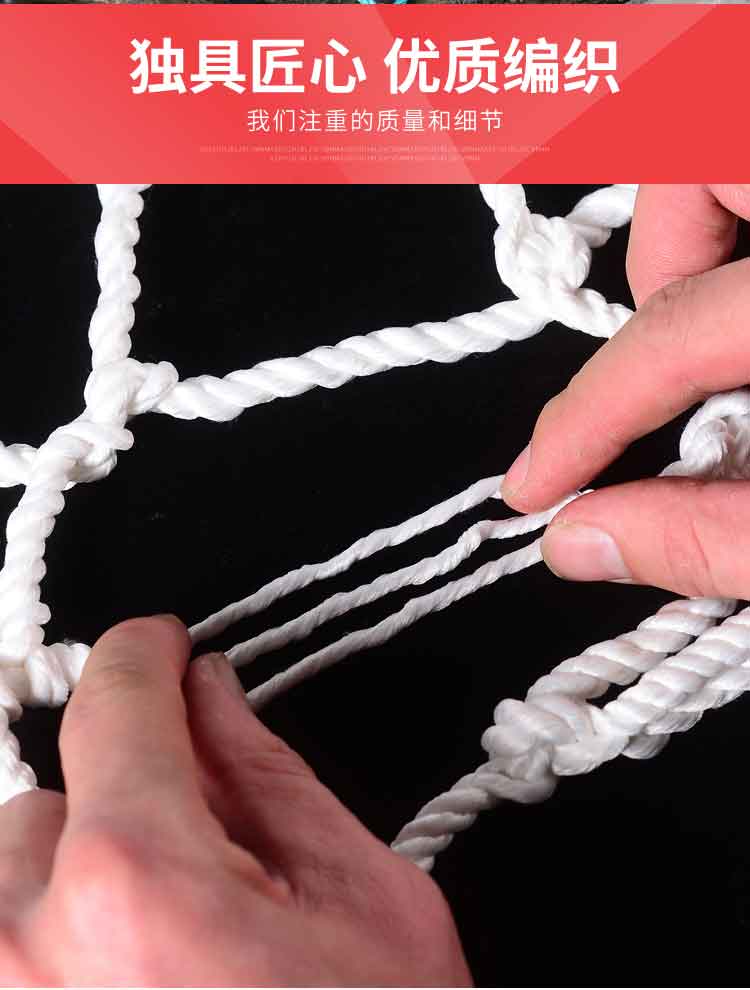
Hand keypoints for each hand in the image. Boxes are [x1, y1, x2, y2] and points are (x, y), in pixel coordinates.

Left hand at [0, 616, 469, 986]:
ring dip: (75, 879)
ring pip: (10, 874)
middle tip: (201, 861)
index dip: (142, 654)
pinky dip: (54, 935)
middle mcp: (26, 951)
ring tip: (165, 951)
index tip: (157, 644)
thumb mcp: (363, 898)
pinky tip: (135, 978)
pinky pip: (10, 936)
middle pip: (47, 799)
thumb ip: (267, 772)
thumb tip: (210, 691)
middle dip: (121, 802)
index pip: (112, 704)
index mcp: (137, 886)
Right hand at [501, 184, 749, 599]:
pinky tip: (745, 311)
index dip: (589, 411)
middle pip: (697, 162)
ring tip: (709, 330)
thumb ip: (711, 537)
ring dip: (697, 232)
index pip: (675, 332)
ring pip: (725, 152)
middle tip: (661, 366)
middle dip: (656, 261)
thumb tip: (582, 539)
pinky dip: (735, 230)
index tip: (537, 482)